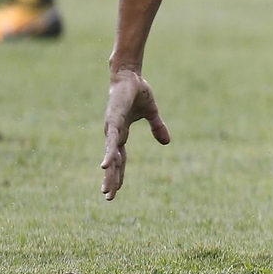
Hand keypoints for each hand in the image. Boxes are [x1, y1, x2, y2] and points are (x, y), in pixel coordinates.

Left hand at [101, 70, 169, 200]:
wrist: (129, 75)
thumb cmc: (137, 91)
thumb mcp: (152, 113)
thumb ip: (157, 127)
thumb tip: (167, 143)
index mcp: (121, 133)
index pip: (120, 158)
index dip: (118, 174)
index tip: (114, 190)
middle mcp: (114, 134)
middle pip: (114, 162)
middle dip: (112, 180)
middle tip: (108, 198)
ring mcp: (112, 128)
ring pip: (112, 156)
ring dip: (110, 173)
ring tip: (106, 190)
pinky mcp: (114, 121)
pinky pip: (112, 141)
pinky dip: (109, 154)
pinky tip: (106, 166)